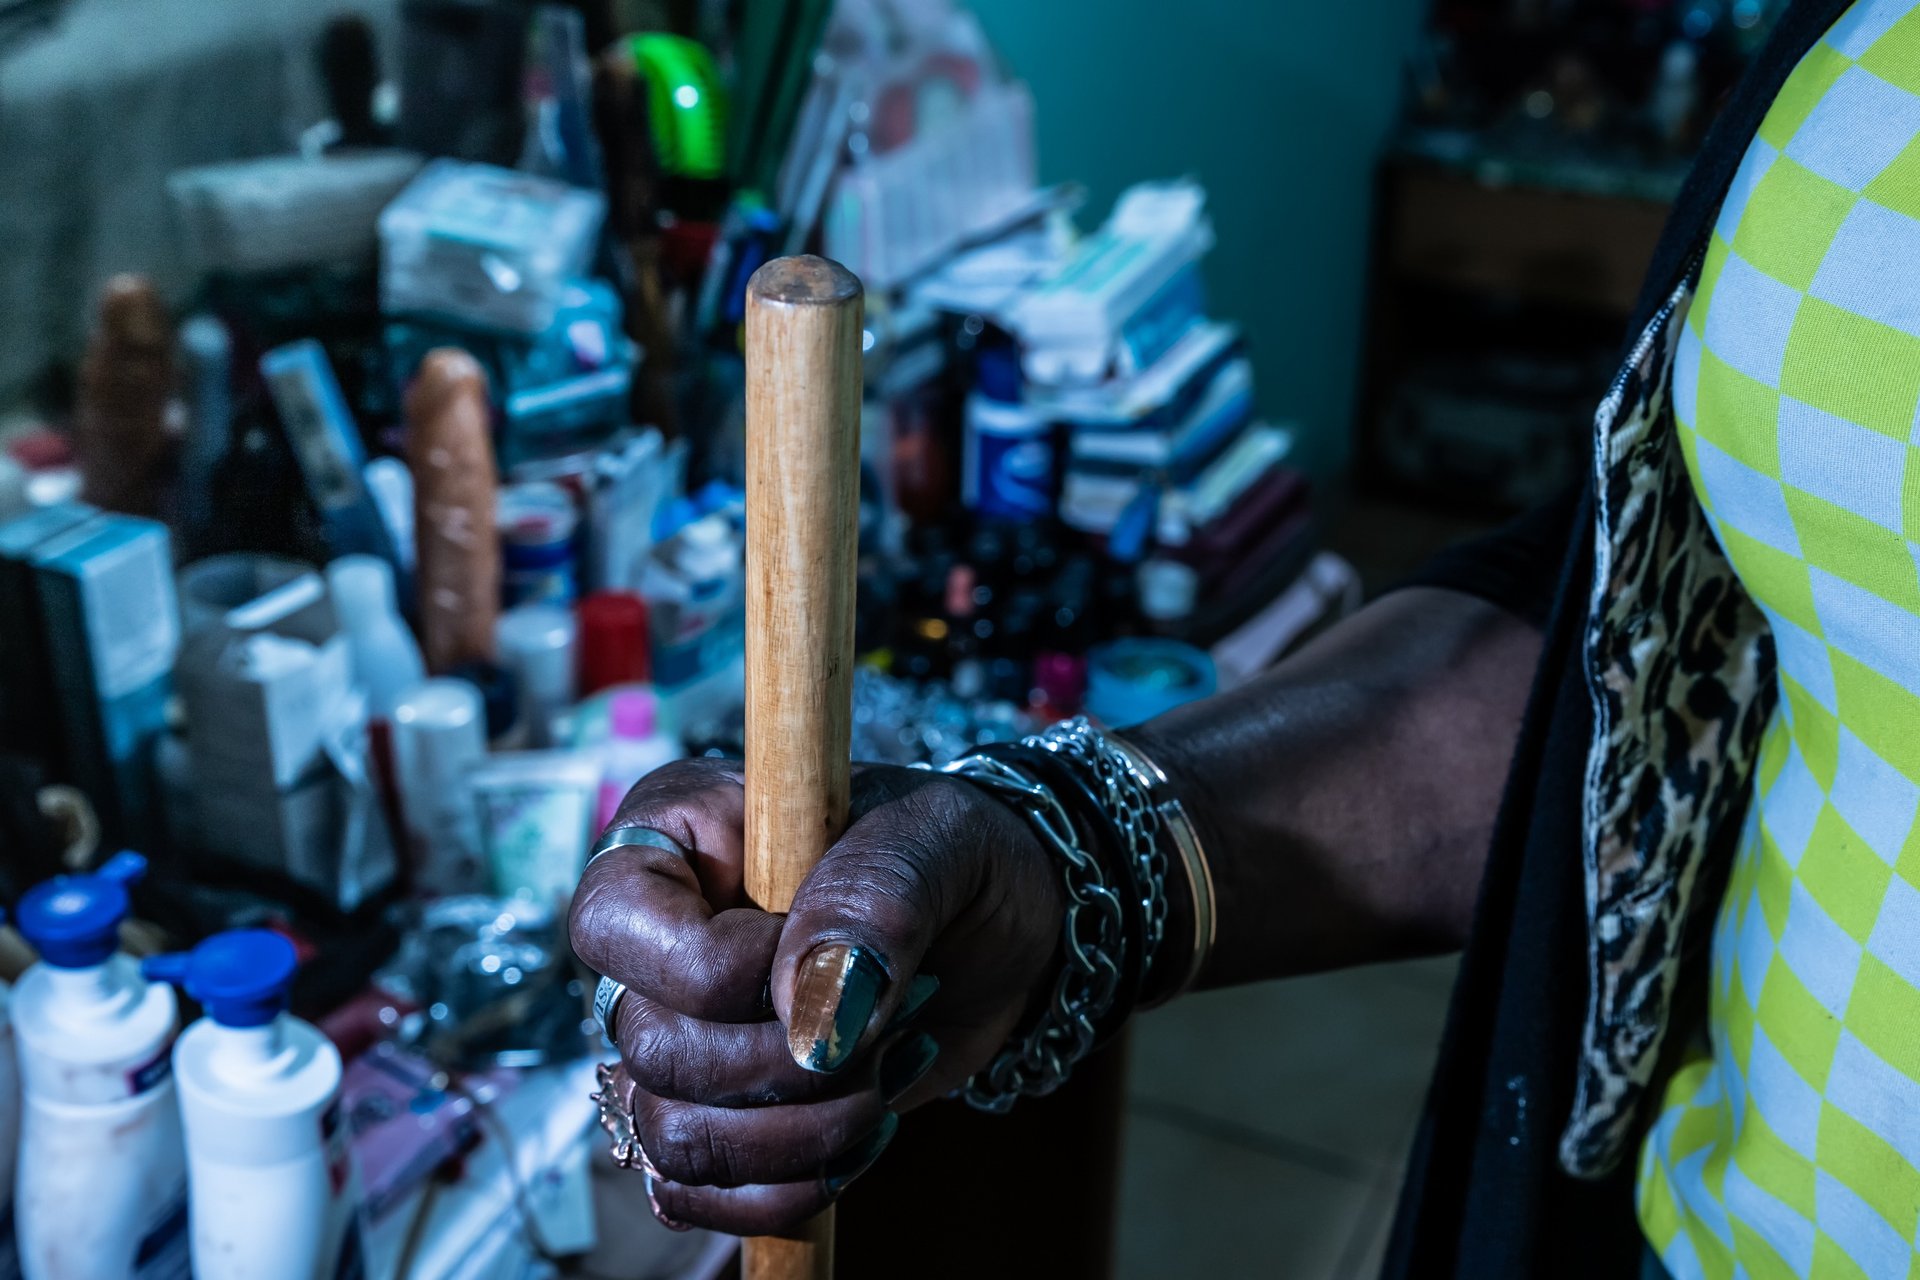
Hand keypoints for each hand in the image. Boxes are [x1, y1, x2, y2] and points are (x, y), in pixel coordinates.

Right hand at [568, 756, 1063, 1234]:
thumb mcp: (939, 837)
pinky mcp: (714, 1114)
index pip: (612, 922)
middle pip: (652, 1045)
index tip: (830, 957)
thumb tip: (811, 1016)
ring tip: (890, 1068)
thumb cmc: (954, 858)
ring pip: (672, 1134)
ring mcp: (677, 1033)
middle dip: (789, 1061)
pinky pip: (694, 1193)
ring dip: (803, 1130)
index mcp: (675, 834)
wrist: (1000, 935)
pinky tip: (868, 1132)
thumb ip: (876, 895)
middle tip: (889, 1019)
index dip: (716, 969)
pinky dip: (791, 1186)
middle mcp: (654, 940)